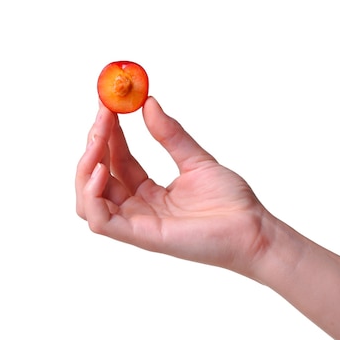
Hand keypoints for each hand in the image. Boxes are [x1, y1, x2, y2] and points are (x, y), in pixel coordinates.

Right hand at [75, 97, 271, 275]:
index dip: (108, 133)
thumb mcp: (196, 159)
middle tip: (103, 114)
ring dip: (86, 167)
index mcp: (149, 193)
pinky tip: (101, 169)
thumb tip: (149, 103)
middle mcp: (138, 208)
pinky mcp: (141, 236)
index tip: (108, 105)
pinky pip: (100, 221)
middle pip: (97, 177)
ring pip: (88, 200)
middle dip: (95, 143)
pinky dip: (92, 195)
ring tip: (98, 139)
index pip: (117, 160)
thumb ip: (170, 135)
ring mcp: (137, 224)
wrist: (253, 228)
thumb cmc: (231, 202)